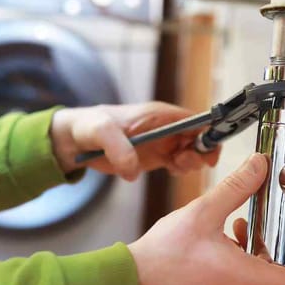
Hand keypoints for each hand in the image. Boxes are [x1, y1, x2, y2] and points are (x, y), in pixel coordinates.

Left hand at [50, 102, 220, 180]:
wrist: (75, 140)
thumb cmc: (89, 127)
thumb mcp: (100, 132)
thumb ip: (118, 148)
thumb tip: (133, 170)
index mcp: (159, 114)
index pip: (196, 119)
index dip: (208, 133)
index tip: (207, 152)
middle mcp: (166, 127)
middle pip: (200, 137)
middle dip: (200, 152)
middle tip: (181, 162)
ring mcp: (163, 142)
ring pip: (193, 152)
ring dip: (191, 162)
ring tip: (173, 166)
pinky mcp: (156, 157)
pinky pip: (179, 163)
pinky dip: (181, 169)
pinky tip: (170, 170)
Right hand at [128, 153, 284, 284]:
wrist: (132, 280)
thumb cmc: (163, 256)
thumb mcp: (204, 212)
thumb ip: (235, 187)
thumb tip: (258, 167)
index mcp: (244, 278)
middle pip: (281, 283)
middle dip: (284, 254)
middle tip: (278, 232)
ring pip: (260, 284)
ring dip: (260, 256)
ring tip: (244, 228)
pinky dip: (243, 264)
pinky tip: (224, 239)